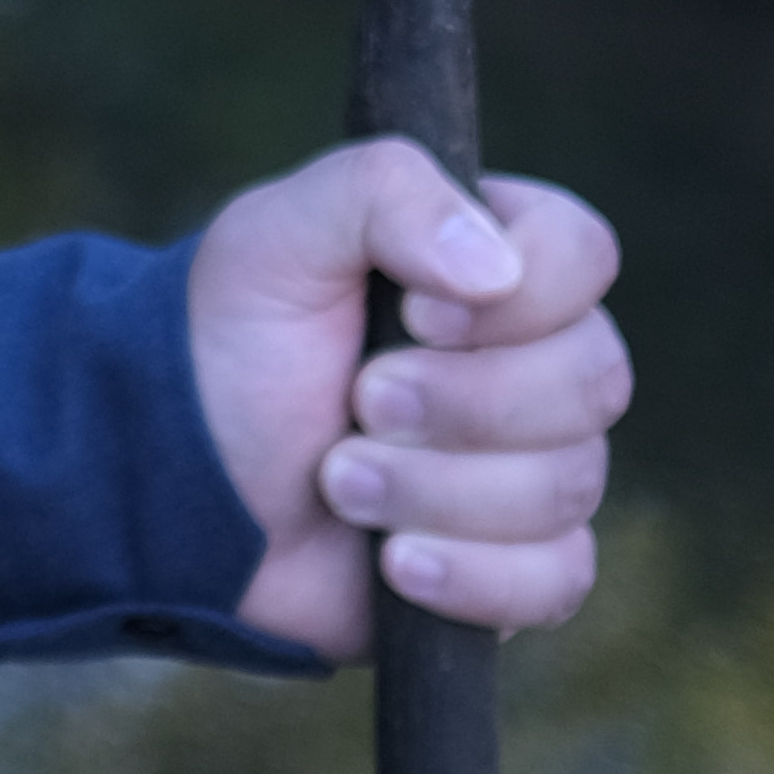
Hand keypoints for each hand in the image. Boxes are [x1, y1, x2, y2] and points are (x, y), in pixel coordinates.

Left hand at [187, 142, 628, 659]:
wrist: (179, 477)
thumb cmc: (234, 341)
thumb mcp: (276, 234)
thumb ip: (381, 194)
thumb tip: (495, 268)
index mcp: (493, 261)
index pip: (584, 253)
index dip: (519, 296)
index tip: (415, 314)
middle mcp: (533, 360)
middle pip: (593, 379)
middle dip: (461, 402)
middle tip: (359, 401)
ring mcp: (533, 467)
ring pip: (567, 484)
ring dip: (433, 488)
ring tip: (337, 480)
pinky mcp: (517, 566)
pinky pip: (555, 579)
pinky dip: (469, 576)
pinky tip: (394, 562)